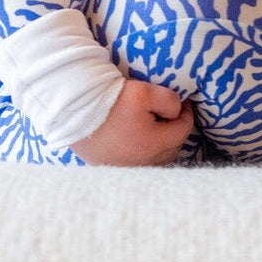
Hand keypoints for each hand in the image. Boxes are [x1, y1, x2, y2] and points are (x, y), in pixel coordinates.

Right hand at [69, 79, 194, 165]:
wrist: (75, 112)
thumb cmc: (110, 102)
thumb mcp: (144, 92)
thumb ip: (168, 100)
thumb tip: (177, 110)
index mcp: (154, 145)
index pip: (183, 130)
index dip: (186, 112)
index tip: (183, 100)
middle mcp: (143, 163)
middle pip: (172, 147)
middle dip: (176, 129)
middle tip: (171, 112)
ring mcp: (127, 169)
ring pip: (158, 159)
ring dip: (163, 144)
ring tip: (158, 125)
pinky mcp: (112, 168)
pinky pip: (140, 164)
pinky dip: (146, 152)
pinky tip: (141, 139)